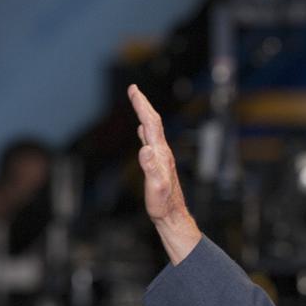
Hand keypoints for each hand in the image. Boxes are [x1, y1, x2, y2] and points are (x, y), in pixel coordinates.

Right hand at [128, 84, 200, 263]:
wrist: (172, 216)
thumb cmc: (163, 204)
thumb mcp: (156, 186)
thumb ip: (150, 167)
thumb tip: (144, 148)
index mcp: (161, 153)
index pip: (151, 123)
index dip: (142, 105)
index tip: (134, 90)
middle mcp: (162, 152)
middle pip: (153, 122)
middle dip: (142, 104)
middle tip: (133, 89)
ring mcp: (161, 157)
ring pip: (152, 130)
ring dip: (144, 114)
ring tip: (138, 103)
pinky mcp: (158, 164)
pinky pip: (150, 141)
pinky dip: (144, 131)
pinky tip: (141, 131)